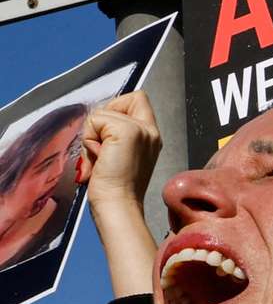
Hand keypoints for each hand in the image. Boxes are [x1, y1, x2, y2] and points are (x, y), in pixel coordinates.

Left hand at [81, 91, 161, 207]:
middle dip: (101, 123)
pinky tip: (100, 158)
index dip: (117, 110)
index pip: (137, 99)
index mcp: (151, 135)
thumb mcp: (120, 153)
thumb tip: (97, 122)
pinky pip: (96, 120)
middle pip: (118, 101)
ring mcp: (141, 129)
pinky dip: (90, 139)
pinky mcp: (127, 131)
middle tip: (104, 150)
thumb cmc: (115, 187)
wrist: (118, 204)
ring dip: (92, 135)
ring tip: (102, 158)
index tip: (110, 137)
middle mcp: (151, 130)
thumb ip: (116, 133)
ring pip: (102, 112)